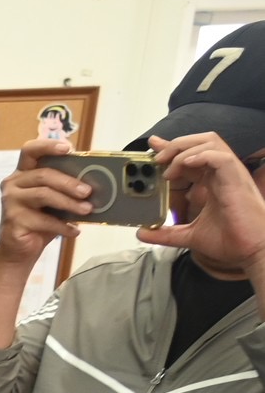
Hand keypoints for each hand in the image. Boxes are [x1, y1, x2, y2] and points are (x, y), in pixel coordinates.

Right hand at [0, 137, 87, 261]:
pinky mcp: (13, 220)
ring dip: (69, 203)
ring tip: (87, 210)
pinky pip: (43, 220)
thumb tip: (94, 183)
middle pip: (43, 175)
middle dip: (69, 182)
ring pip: (43, 194)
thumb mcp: (53, 201)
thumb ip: (64, 188)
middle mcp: (13, 184)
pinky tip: (74, 231)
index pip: (30, 150)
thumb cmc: (39, 222)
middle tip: (88, 191)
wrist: (18, 251)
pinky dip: (62, 226)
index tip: (68, 148)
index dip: (48, 146)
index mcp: (23, 173)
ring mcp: (10, 202)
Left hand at [141, 132, 264, 275]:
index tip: (153, 147)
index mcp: (213, 180)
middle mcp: (222, 173)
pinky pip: (221, 157)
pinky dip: (202, 155)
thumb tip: (142, 233)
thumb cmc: (231, 240)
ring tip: (169, 169)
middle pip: (201, 141)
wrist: (251, 251)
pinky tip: (186, 165)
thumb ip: (165, 233)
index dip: (173, 148)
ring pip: (210, 142)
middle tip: (157, 159)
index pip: (192, 155)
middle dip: (176, 144)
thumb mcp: (189, 234)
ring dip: (185, 150)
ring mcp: (230, 174)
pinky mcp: (236, 180)